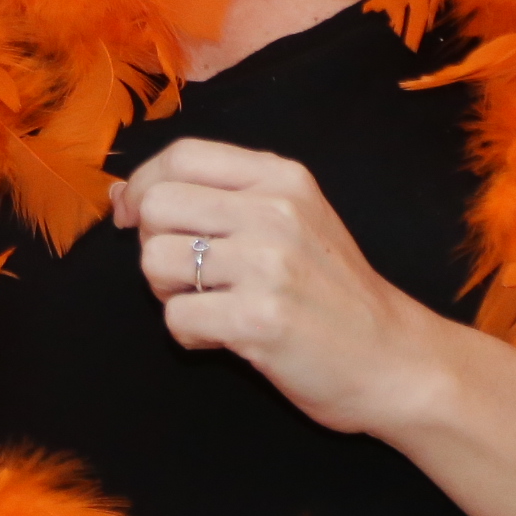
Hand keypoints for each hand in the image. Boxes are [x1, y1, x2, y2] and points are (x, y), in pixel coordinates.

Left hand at [115, 138, 454, 437]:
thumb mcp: (294, 220)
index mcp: (281, 177)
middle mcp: (274, 211)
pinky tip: (227, 338)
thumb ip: (216, 199)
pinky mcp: (260, 318)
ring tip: (212, 307)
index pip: (181, 156)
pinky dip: (191, 336)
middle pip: (157, 207)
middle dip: (155, 246)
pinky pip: (177, 319)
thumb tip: (119, 196)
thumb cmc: (334, 293)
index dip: (142, 187)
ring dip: (170, 294)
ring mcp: (268, 264)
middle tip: (189, 278)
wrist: (396, 360)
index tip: (135, 220)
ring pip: (156, 262)